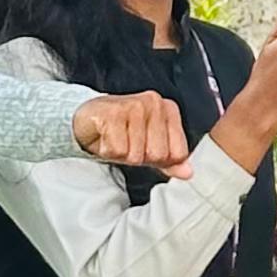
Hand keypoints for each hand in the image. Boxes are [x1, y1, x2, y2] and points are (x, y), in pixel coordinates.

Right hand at [72, 90, 189, 170]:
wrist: (88, 117)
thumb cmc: (121, 131)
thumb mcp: (149, 145)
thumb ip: (170, 160)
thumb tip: (188, 173)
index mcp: (169, 110)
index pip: (178, 153)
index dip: (160, 160)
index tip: (146, 149)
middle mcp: (155, 103)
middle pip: (157, 154)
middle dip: (139, 157)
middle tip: (127, 143)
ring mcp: (134, 105)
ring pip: (135, 154)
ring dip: (122, 154)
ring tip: (116, 139)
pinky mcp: (113, 112)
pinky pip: (117, 150)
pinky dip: (108, 151)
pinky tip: (105, 137)